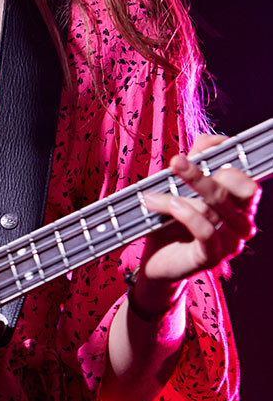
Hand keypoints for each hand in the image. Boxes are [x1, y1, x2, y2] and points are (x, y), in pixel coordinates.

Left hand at [137, 133, 260, 308]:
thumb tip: (213, 140)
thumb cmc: (172, 222)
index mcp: (240, 205)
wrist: (157, 261)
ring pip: (214, 207)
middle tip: (175, 162)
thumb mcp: (182, 188)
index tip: (206, 151)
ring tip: (152, 193)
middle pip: (235, 189)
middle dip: (204, 173)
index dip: (231, 162)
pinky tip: (169, 205)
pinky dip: (185, 214)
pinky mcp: (212, 257)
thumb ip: (198, 162)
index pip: (248, 180)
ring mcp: (230, 242)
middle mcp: (242, 223)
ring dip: (178, 193)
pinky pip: (206, 230)